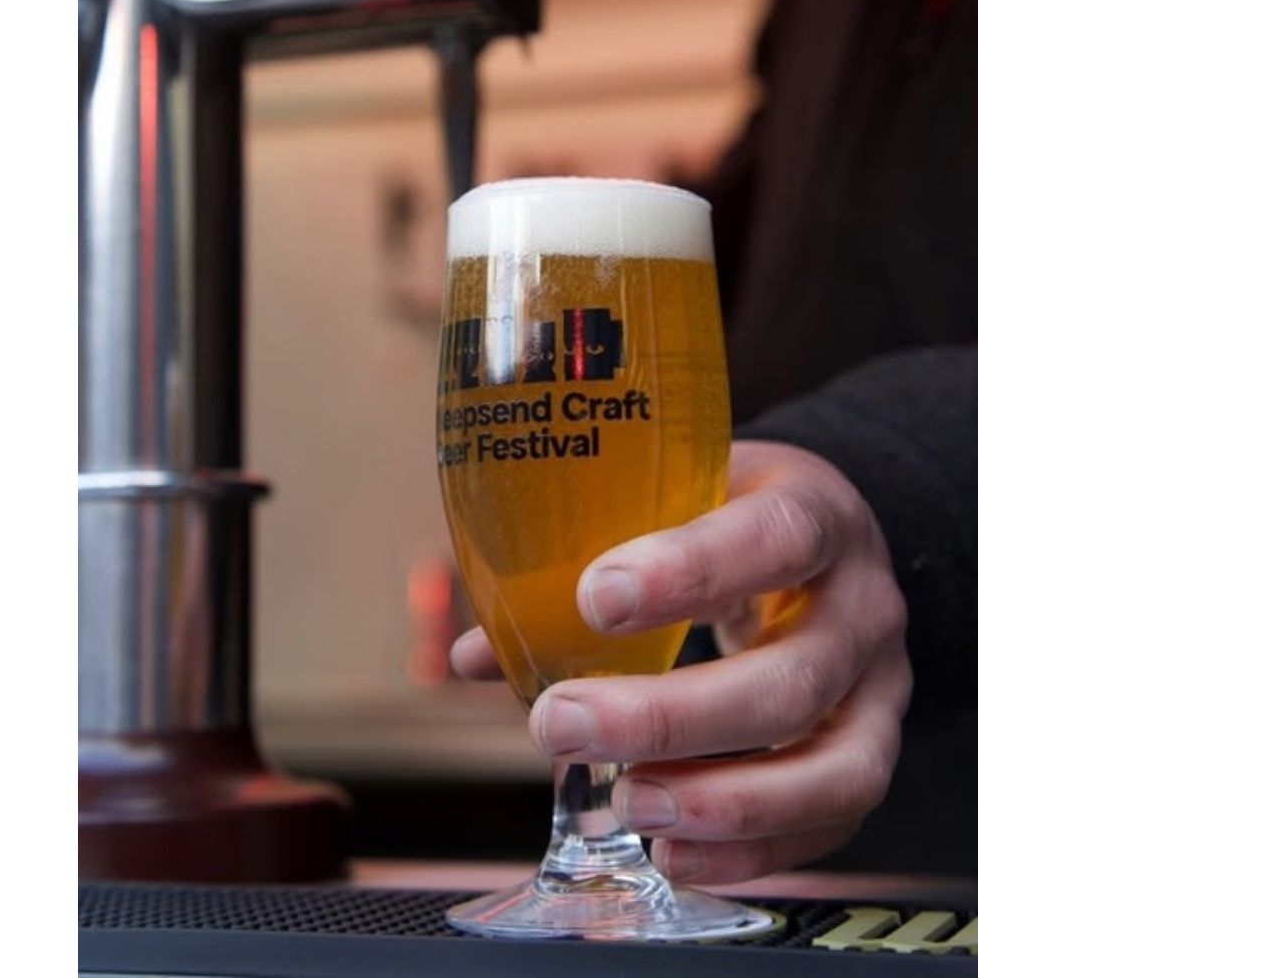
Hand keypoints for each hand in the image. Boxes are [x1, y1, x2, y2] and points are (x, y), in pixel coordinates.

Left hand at [450, 439, 912, 884]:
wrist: (826, 544)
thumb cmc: (733, 517)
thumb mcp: (674, 502)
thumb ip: (581, 562)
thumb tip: (473, 655)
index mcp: (813, 511)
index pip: (772, 536)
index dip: (688, 571)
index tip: (594, 600)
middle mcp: (861, 603)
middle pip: (792, 676)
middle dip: (671, 717)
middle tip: (561, 724)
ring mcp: (880, 687)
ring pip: (832, 765)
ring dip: (724, 801)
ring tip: (627, 803)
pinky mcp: (872, 751)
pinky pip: (833, 820)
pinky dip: (753, 850)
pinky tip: (675, 851)